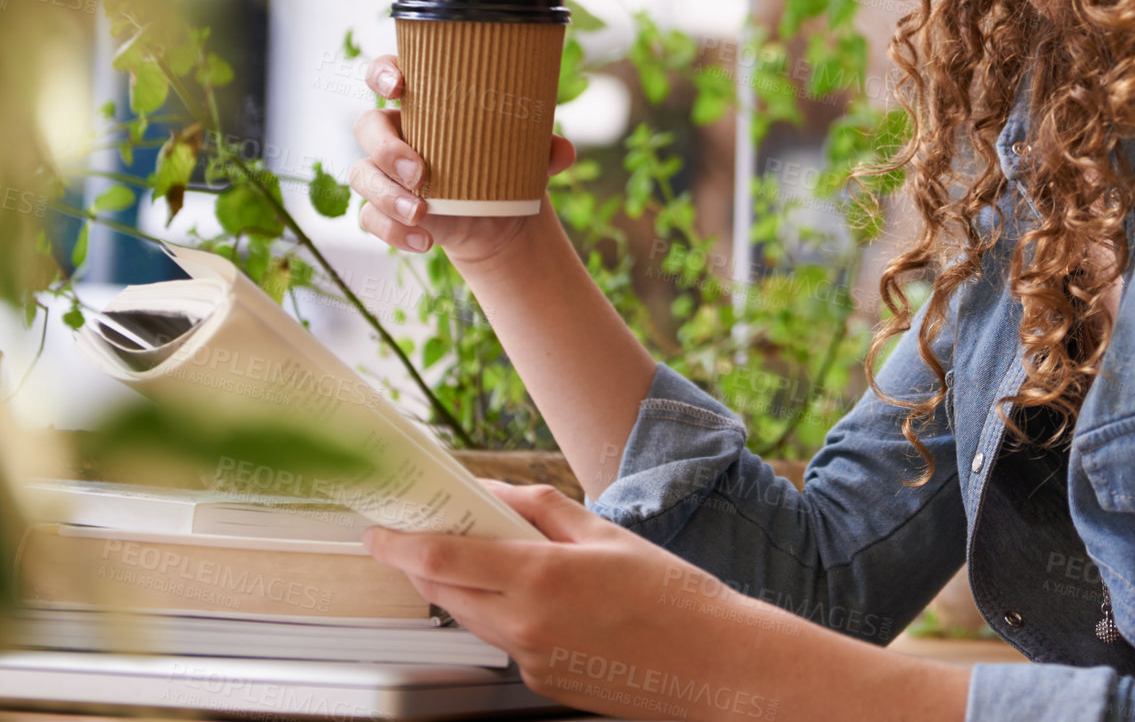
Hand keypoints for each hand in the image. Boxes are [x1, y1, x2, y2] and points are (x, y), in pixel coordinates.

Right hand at [350, 54, 576, 270]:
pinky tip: (425, 239)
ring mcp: (384, 173)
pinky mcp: (383, 209)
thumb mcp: (527, 153)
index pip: (388, 73)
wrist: (498, 217)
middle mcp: (396, 133)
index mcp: (424, 102)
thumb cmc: (504, 163)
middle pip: (367, 126)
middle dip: (385, 147)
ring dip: (387, 195)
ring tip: (422, 213)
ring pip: (362, 175)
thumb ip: (544, 148)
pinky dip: (393, 231)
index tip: (398, 85)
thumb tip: (564, 152)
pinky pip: (370, 217)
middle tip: (418, 170)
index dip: (383, 72)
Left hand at [364, 480, 774, 719]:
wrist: (713, 666)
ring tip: (478, 555)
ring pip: (473, 618)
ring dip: (461, 588)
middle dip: (423, 564)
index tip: (376, 530)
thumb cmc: (671, 597)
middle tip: (416, 533)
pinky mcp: (543, 682)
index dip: (400, 545)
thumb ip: (543, 511)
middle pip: (448, 593)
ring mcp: (532, 662)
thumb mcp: (606, 534)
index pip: (445, 561)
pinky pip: (505, 640)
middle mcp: (526, 628)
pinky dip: (501, 611)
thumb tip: (497, 496)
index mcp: (541, 581)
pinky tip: (531, 593)